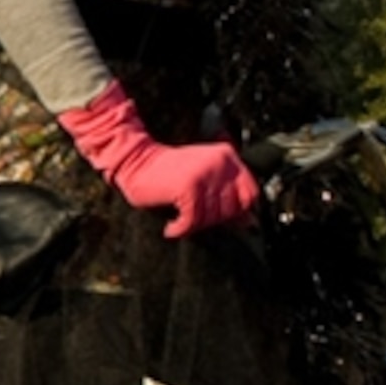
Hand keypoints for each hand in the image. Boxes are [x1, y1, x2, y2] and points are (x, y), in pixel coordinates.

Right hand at [57, 82, 256, 238]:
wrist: (134, 162)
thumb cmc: (166, 172)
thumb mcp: (202, 177)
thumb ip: (226, 194)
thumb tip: (248, 221)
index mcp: (227, 156)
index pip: (251, 192)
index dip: (239, 211)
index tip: (223, 220)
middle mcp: (220, 162)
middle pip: (232, 209)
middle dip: (213, 221)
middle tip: (194, 221)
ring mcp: (205, 174)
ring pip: (213, 217)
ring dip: (195, 226)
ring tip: (181, 223)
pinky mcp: (188, 187)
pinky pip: (193, 220)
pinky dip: (181, 229)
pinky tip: (171, 228)